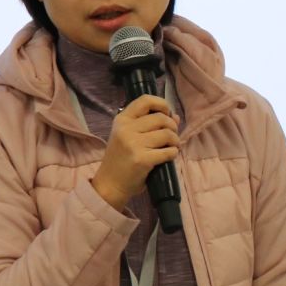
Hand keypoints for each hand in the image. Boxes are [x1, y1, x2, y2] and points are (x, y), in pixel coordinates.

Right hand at [90, 94, 178, 210]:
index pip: (145, 100)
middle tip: (171, 137)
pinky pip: (168, 151)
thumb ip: (150, 125)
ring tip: (171, 147)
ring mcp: (133, 144)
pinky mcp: (142, 159)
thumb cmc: (122, 159)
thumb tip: (175, 116)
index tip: (167, 114)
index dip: (162, 104)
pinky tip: (168, 156)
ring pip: (167, 134)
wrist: (110, 184)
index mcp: (122, 120)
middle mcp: (126, 129)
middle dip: (173, 127)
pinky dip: (173, 153)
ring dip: (175, 141)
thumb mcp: (129, 137)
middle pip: (161, 118)